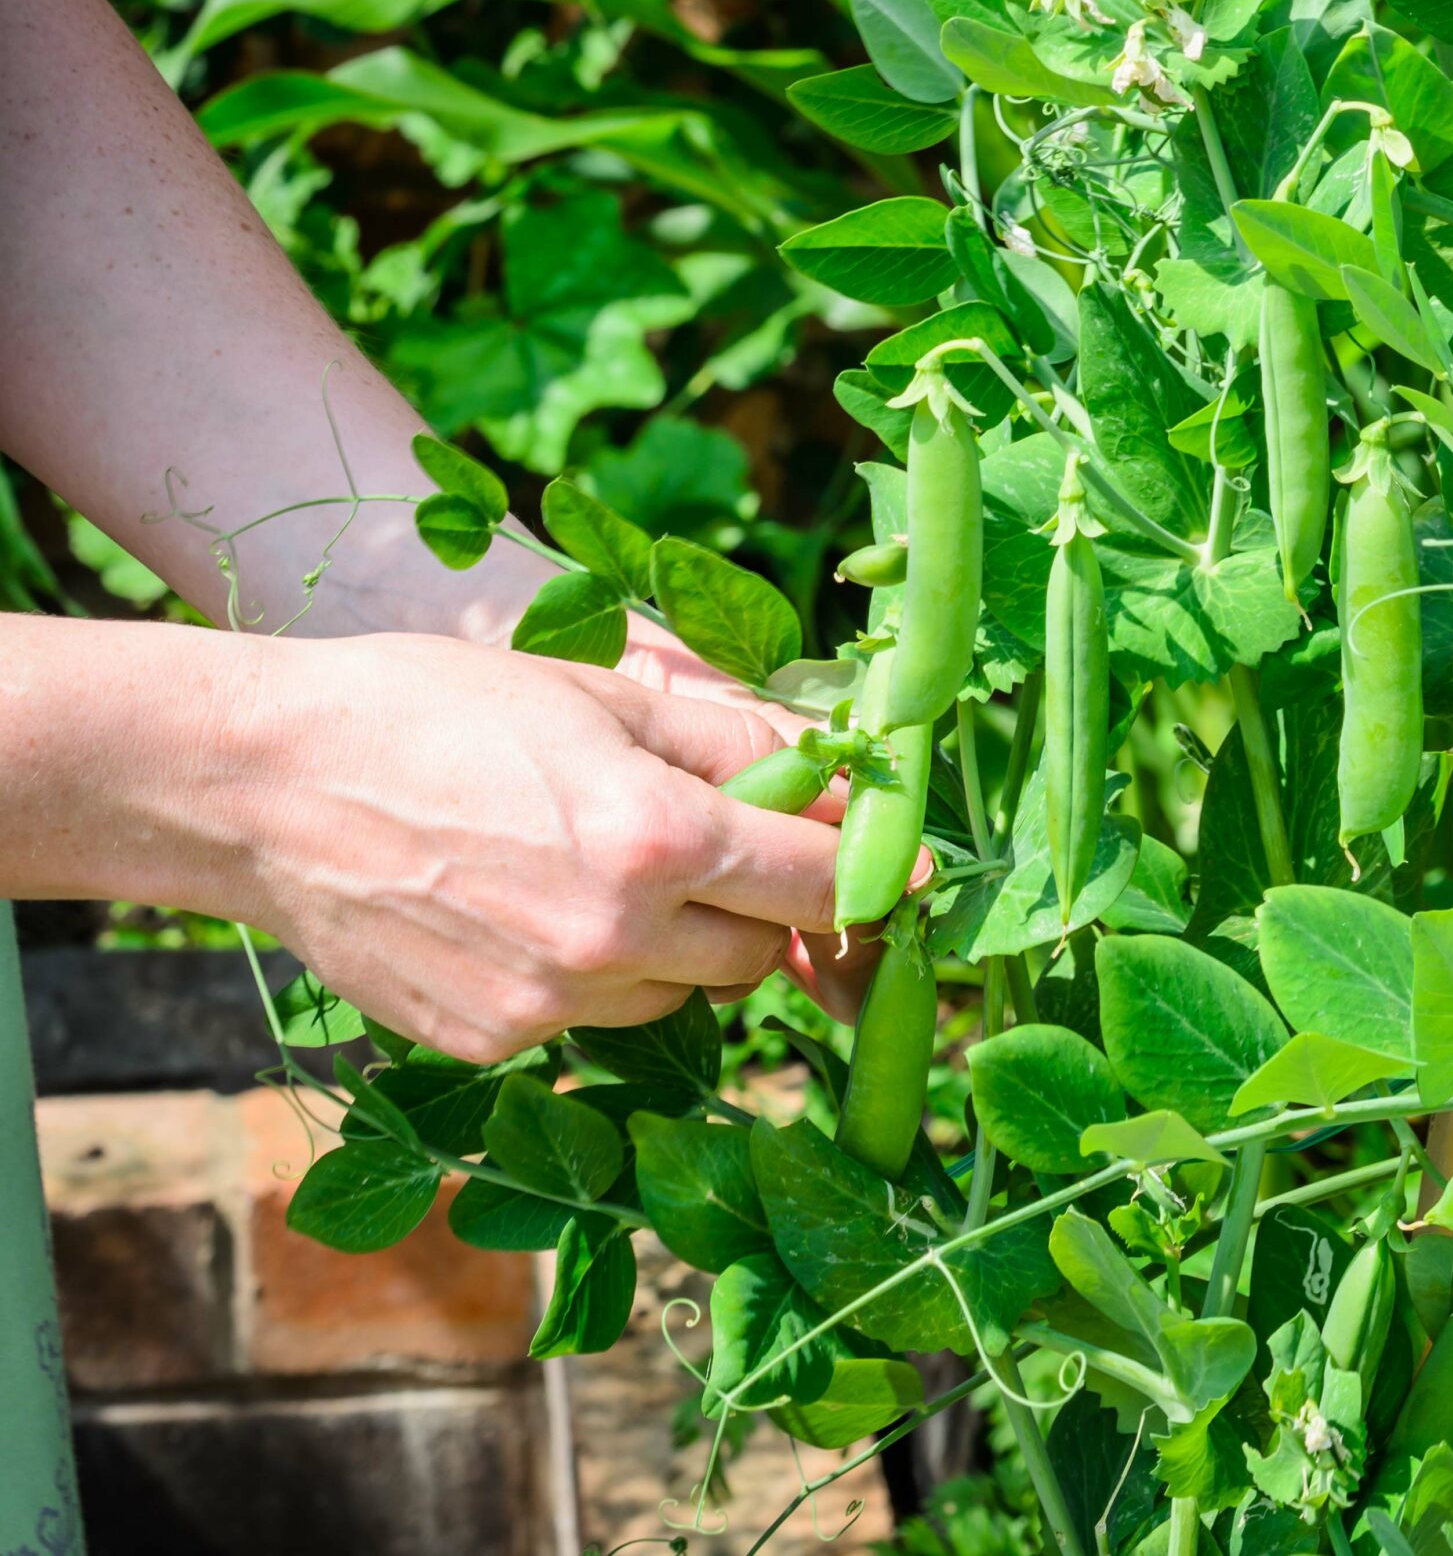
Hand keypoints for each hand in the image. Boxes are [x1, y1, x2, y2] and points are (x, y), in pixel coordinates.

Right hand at [215, 631, 852, 1061]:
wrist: (263, 784)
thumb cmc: (435, 711)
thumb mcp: (603, 695)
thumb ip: (736, 746)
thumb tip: (840, 778)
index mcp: (657, 838)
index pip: (818, 882)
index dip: (867, 871)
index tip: (900, 867)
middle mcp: (613, 939)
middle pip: (758, 953)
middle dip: (758, 905)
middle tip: (716, 847)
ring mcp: (549, 1007)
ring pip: (680, 998)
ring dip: (674, 947)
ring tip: (594, 869)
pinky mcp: (493, 1046)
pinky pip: (594, 1022)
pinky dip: (592, 979)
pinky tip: (527, 912)